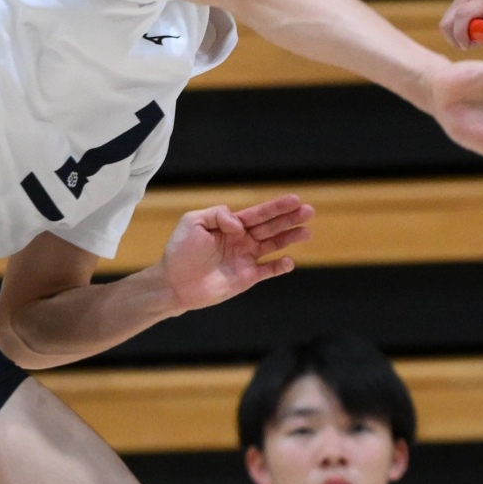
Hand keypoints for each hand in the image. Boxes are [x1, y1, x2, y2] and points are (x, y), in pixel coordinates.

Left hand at [157, 194, 313, 312]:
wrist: (173, 283)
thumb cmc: (180, 251)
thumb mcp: (193, 222)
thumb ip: (218, 215)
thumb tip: (240, 224)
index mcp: (230, 225)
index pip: (258, 213)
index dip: (276, 207)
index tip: (295, 199)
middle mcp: (241, 240)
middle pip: (270, 227)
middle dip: (289, 218)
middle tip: (309, 211)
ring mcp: (245, 259)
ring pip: (273, 246)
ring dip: (290, 238)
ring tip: (307, 232)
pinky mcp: (246, 278)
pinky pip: (267, 271)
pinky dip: (279, 267)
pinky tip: (288, 261)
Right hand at [440, 0, 482, 49]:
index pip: (465, 18)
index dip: (466, 35)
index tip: (472, 44)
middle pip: (447, 26)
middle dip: (458, 41)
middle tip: (475, 42)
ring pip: (446, 23)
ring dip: (456, 34)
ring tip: (475, 35)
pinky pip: (452, 17)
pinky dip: (458, 26)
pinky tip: (475, 24)